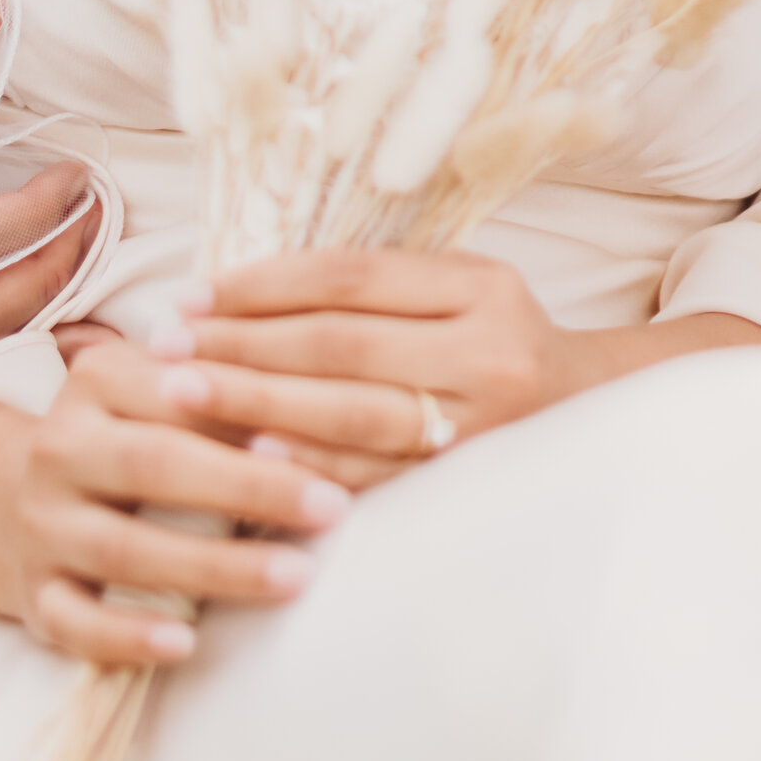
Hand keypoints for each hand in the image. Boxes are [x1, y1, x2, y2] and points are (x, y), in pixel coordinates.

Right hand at [0, 343, 352, 668]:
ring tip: (296, 577)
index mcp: (96, 381)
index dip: (244, 408)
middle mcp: (60, 449)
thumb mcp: (154, 387)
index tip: (322, 430)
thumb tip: (316, 399)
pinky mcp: (34, 597)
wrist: (3, 498)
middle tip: (333, 507)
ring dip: (215, 566)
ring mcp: (42, 526)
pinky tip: (185, 643)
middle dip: (248, 488)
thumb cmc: (123, 433)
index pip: (176, 389)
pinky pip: (77, 622)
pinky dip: (128, 635)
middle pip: (154, 464)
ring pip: (126, 549)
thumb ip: (220, 385)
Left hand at [144, 246, 592, 489]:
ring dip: (260, 405)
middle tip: (167, 349)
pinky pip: (376, 476)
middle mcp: (488, 351)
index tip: (195, 294)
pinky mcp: (470, 482)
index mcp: (481, 286)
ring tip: (187, 396)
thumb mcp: (459, 290)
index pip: (353, 278)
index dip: (266, 284)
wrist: (593, 414)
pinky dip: (311, 466)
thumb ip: (376, 289)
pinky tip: (254, 460)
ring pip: (353, 412)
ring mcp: (482, 423)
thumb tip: (245, 292)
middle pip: (343, 344)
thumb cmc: (499, 339)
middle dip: (244, 346)